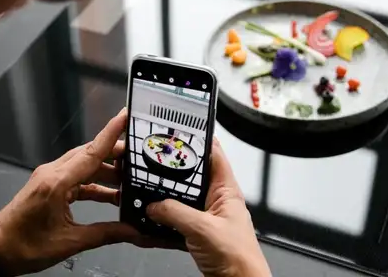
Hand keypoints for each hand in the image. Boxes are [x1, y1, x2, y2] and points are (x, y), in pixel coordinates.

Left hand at [0, 109, 139, 274]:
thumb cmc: (22, 245)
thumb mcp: (69, 242)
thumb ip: (105, 233)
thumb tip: (131, 230)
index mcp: (56, 183)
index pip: (91, 152)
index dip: (111, 133)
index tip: (125, 116)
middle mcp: (52, 174)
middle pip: (91, 155)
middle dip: (117, 154)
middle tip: (141, 155)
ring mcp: (50, 178)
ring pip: (85, 166)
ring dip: (107, 171)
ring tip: (131, 179)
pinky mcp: (50, 186)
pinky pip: (78, 178)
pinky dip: (95, 184)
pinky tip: (112, 194)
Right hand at [147, 139, 271, 276]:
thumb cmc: (238, 259)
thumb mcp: (202, 229)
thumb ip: (175, 213)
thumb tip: (153, 205)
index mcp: (226, 190)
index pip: (213, 153)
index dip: (199, 139)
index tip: (180, 129)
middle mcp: (217, 200)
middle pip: (194, 175)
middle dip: (175, 167)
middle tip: (155, 157)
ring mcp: (208, 216)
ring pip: (183, 197)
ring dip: (167, 194)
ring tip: (149, 184)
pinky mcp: (199, 232)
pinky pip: (178, 218)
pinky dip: (165, 217)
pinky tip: (152, 217)